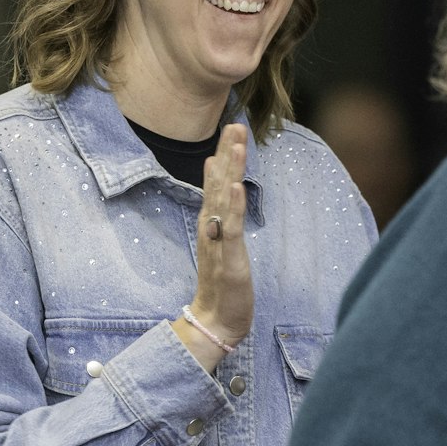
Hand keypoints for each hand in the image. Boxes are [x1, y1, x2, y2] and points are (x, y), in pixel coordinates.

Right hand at [177, 124, 252, 372]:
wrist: (215, 321)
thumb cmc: (223, 285)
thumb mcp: (227, 246)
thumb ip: (225, 221)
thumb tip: (227, 196)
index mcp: (213, 222)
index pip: (219, 182)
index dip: (227, 154)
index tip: (233, 128)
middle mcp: (211, 226)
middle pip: (218, 183)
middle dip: (228, 152)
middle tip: (234, 124)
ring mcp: (218, 240)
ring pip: (222, 199)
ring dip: (229, 171)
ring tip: (235, 145)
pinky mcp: (227, 257)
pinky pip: (229, 227)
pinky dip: (232, 206)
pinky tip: (235, 186)